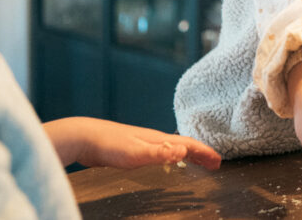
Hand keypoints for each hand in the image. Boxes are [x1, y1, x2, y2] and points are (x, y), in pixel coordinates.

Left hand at [44, 117, 221, 169]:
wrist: (83, 137)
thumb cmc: (108, 145)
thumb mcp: (136, 153)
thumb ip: (160, 153)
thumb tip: (185, 151)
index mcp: (158, 139)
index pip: (188, 145)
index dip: (205, 153)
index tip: (219, 162)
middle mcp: (154, 138)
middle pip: (184, 145)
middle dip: (201, 153)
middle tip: (214, 164)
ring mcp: (144, 142)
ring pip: (173, 147)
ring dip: (188, 154)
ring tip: (197, 162)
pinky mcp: (133, 148)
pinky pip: (161, 152)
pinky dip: (172, 156)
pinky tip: (167, 161)